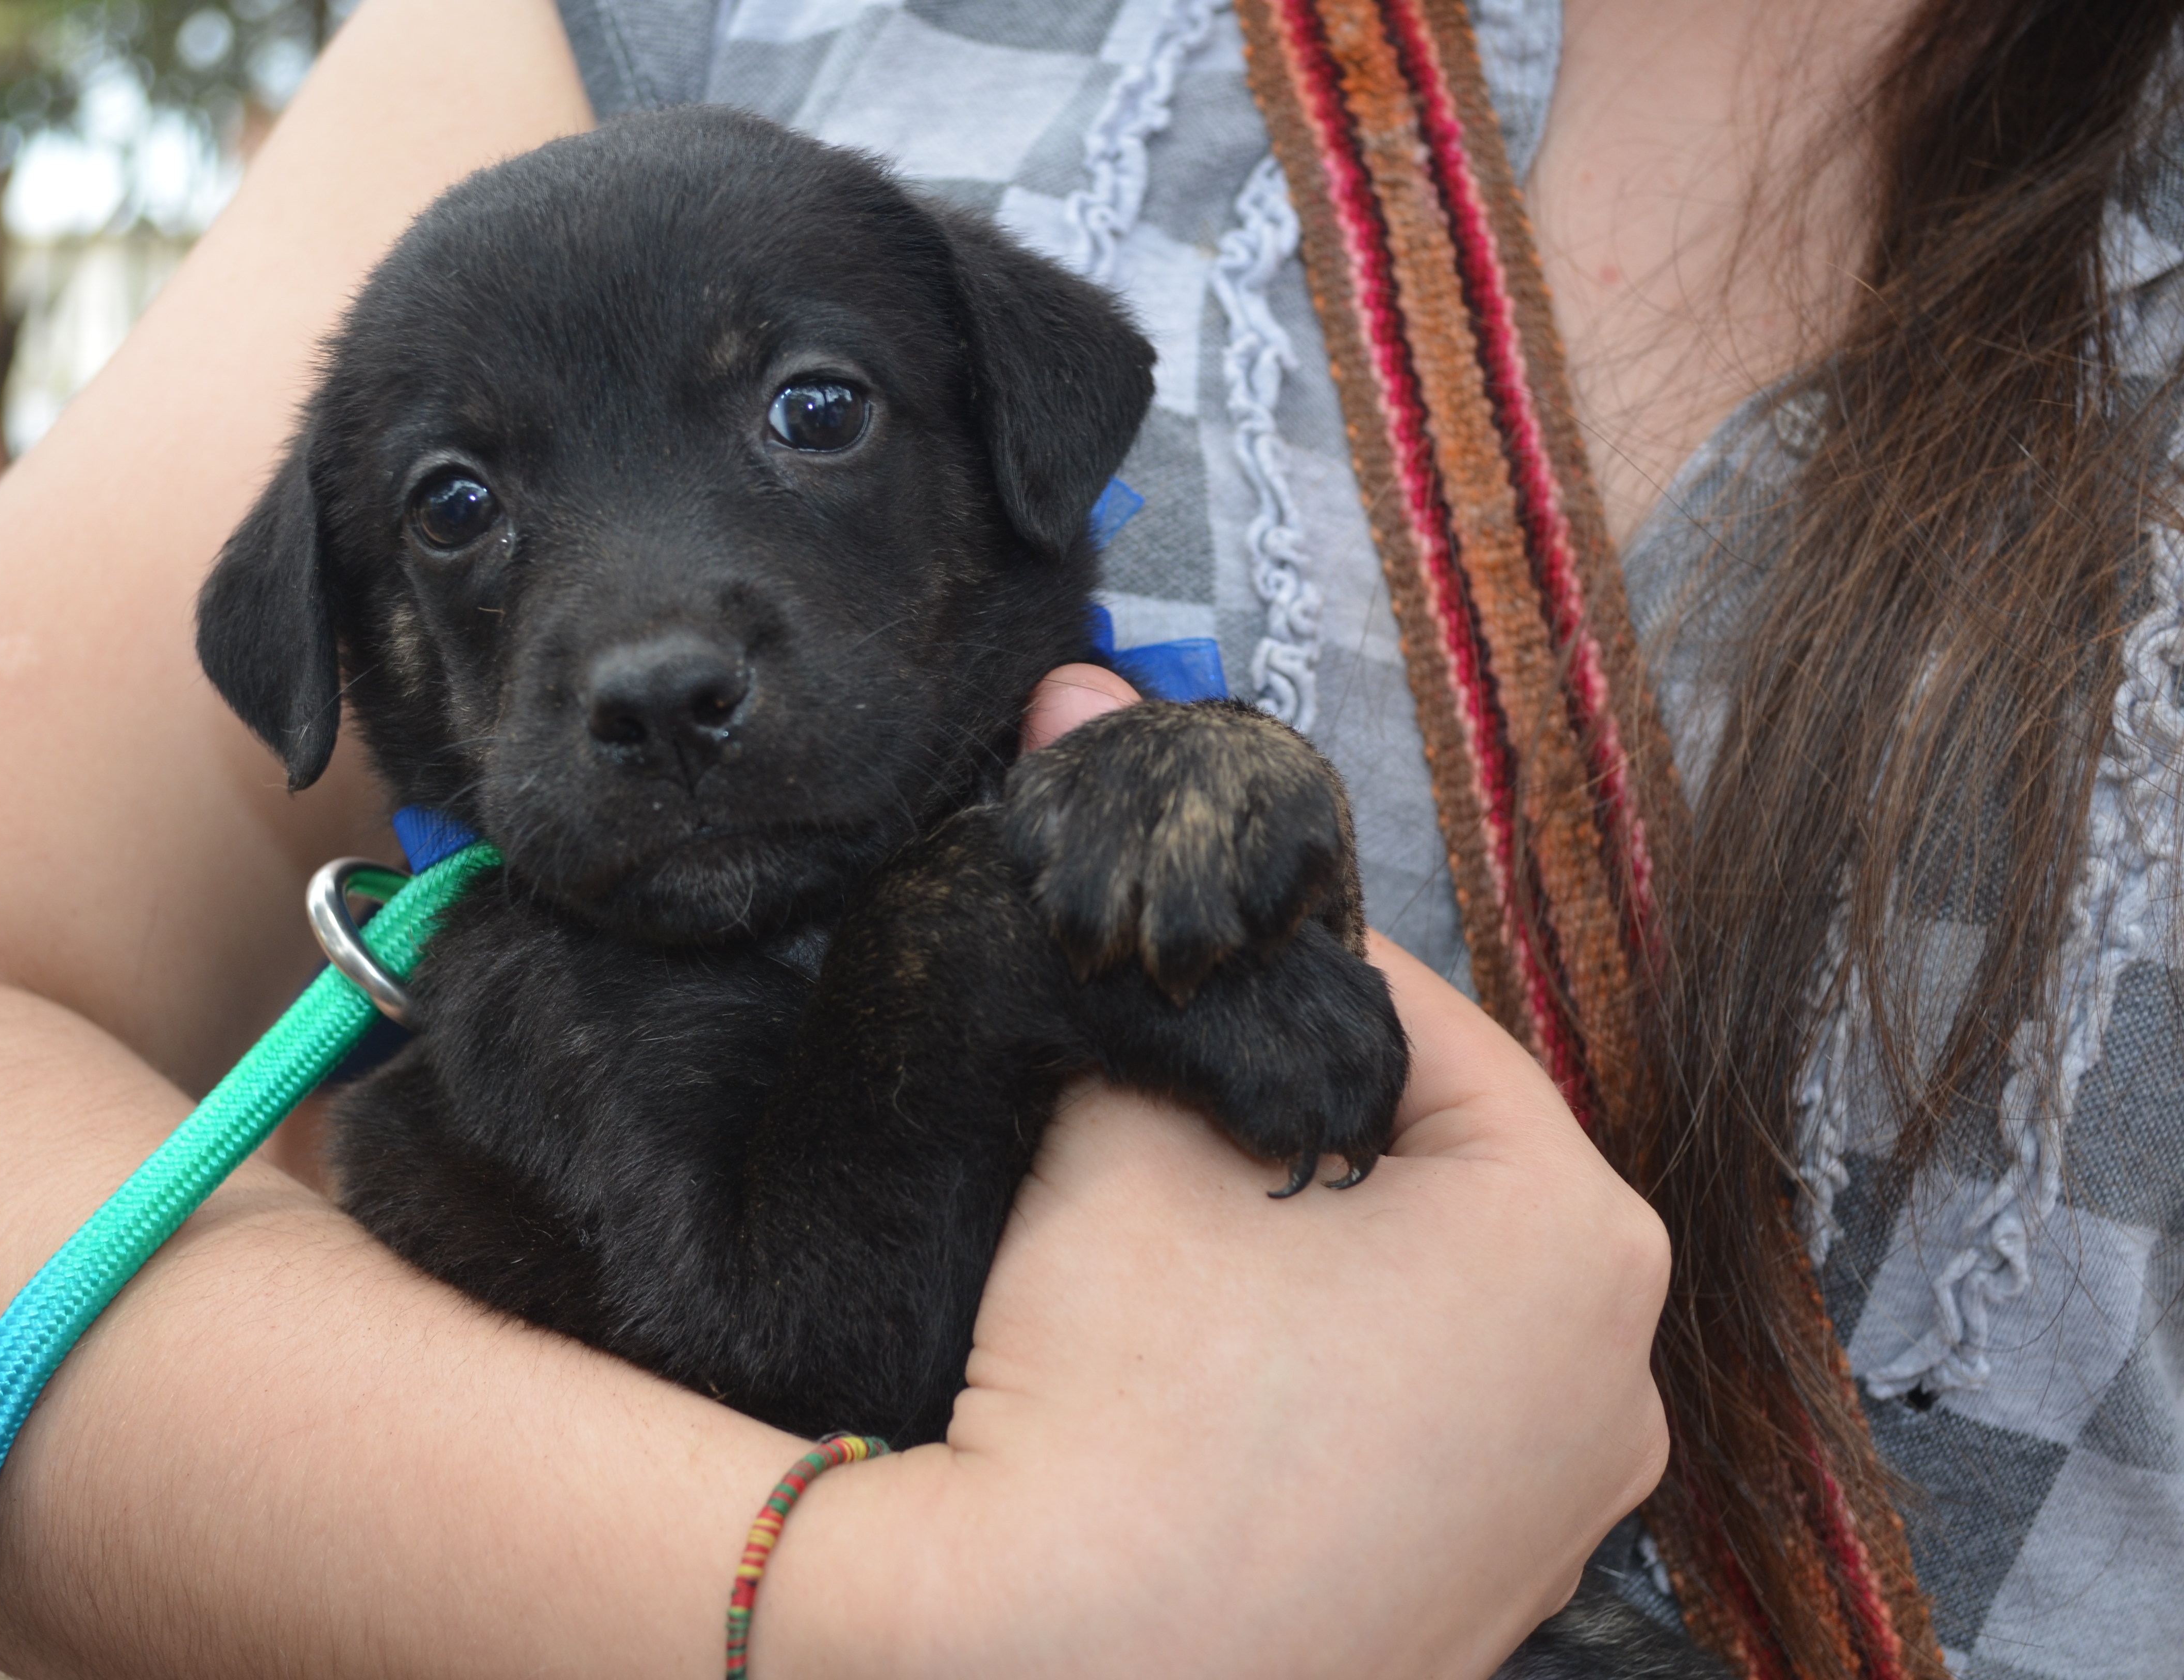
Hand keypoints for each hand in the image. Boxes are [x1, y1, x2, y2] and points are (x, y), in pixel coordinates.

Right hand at [750, 666, 1669, 1678]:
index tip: (1156, 976)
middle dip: (1278, 1119)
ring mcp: (1554, 1506)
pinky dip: (1310, 1385)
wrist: (1043, 1677)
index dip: (1254, 978)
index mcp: (1577, 1227)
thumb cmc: (1116, 1393)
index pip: (1402, 1013)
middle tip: (1143, 1118)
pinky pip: (1397, 1423)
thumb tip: (1073, 690)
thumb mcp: (1118, 1115)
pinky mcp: (1474, 1599)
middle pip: (1414, 1163)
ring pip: (1404, 1299)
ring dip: (1294, 1253)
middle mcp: (1613, 1374)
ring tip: (1159, 1261)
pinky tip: (1201, 1393)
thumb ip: (1121, 919)